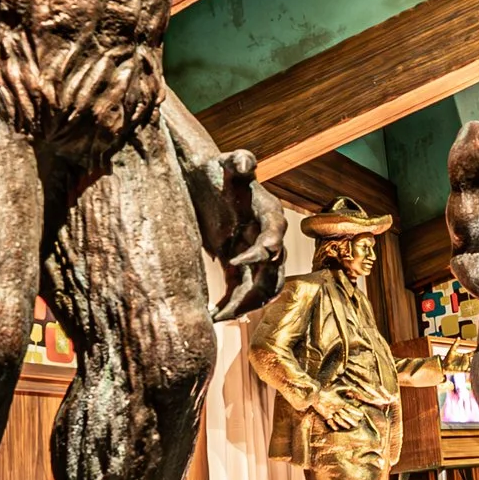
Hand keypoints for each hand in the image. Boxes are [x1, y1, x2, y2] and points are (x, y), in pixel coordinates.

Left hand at [188, 148, 285, 320]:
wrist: (204, 178)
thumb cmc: (217, 169)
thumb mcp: (228, 163)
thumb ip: (239, 161)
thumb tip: (245, 161)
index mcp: (270, 215)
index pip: (274, 238)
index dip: (258, 253)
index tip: (233, 261)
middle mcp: (268, 237)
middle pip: (273, 273)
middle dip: (256, 293)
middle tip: (232, 309)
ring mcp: (253, 253)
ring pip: (261, 288)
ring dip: (245, 306)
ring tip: (220, 317)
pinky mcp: (237, 263)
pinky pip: (241, 290)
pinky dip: (231, 305)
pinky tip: (213, 315)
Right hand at [311, 389, 372, 435]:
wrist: (315, 395)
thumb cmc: (326, 391)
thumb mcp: (336, 388)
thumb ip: (345, 388)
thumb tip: (352, 387)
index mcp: (339, 402)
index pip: (349, 407)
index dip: (356, 411)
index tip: (361, 415)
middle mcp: (336, 408)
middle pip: (345, 415)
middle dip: (351, 420)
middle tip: (357, 424)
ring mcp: (331, 412)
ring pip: (339, 419)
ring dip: (344, 424)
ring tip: (349, 427)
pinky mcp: (325, 415)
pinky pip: (330, 421)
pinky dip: (333, 425)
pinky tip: (336, 429)